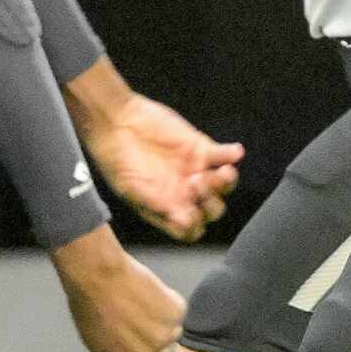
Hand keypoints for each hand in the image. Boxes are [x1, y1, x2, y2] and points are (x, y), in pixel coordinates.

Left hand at [52, 227, 184, 351]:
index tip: (138, 342)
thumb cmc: (89, 302)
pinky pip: (177, 309)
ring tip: (140, 299)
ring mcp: (164, 338)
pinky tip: (148, 288)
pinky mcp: (175, 315)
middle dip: (152, 336)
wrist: (97, 276)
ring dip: (163, 318)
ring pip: (172, 330)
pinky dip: (168, 299)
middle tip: (137, 312)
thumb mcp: (95, 338)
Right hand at [80, 88, 241, 239]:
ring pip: (222, 184)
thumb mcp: (130, 188)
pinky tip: (234, 152)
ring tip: (222, 172)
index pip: (192, 228)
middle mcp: (185, 193)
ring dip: (226, 182)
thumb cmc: (116, 160)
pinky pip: (223, 154)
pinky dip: (231, 154)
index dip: (194, 225)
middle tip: (195, 183)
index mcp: (168, 209)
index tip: (189, 214)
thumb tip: (181, 223)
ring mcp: (195, 170)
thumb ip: (156, 204)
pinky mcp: (201, 147)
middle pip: (212, 209)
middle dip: (210, 203)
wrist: (116, 123)